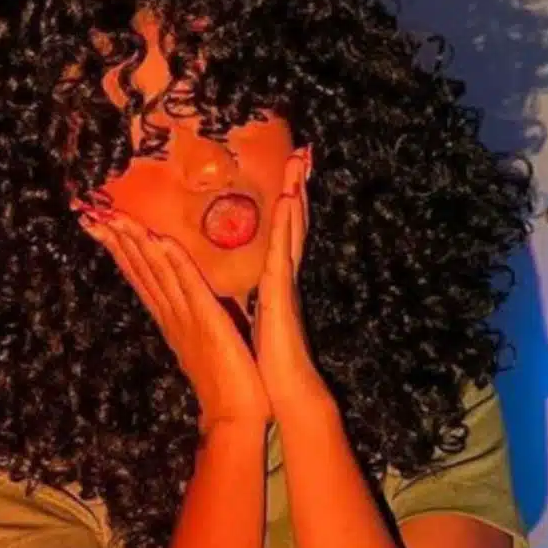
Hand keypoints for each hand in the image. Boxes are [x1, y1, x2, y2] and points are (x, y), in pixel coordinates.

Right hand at [78, 207, 271, 432]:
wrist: (235, 415)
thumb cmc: (226, 382)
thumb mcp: (203, 342)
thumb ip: (193, 320)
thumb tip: (186, 304)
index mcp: (172, 318)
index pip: (141, 277)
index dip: (120, 249)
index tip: (101, 224)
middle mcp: (172, 315)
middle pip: (140, 270)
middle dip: (116, 240)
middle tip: (91, 212)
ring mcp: (187, 317)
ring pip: (157, 272)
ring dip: (136, 243)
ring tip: (117, 216)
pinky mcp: (208, 320)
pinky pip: (190, 286)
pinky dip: (175, 263)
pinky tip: (159, 240)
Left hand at [252, 147, 329, 417]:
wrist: (283, 395)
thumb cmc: (266, 366)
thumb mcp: (255, 323)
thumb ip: (255, 302)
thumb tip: (245, 291)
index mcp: (274, 286)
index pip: (282, 236)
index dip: (287, 206)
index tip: (288, 174)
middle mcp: (283, 280)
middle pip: (293, 225)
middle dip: (298, 189)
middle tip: (302, 152)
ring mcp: (284, 286)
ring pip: (292, 232)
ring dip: (297, 195)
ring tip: (301, 161)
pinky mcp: (280, 297)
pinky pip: (282, 255)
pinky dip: (288, 226)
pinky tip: (290, 200)